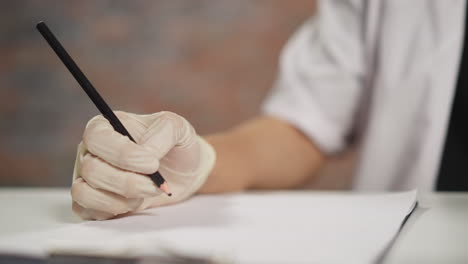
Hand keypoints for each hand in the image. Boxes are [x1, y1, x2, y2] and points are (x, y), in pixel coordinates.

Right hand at [71, 111, 215, 219]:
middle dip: (128, 182)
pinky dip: (113, 211)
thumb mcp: (178, 128)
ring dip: (121, 199)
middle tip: (156, 185)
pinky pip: (88, 212)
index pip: (97, 138)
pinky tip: (135, 203)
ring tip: (147, 193)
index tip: (152, 164)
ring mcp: (87, 178)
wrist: (183, 174)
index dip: (123, 154)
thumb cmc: (175, 146)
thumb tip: (146, 152)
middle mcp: (90, 152)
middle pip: (92, 169)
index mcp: (104, 127)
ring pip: (85, 193)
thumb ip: (164, 131)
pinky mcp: (91, 203)